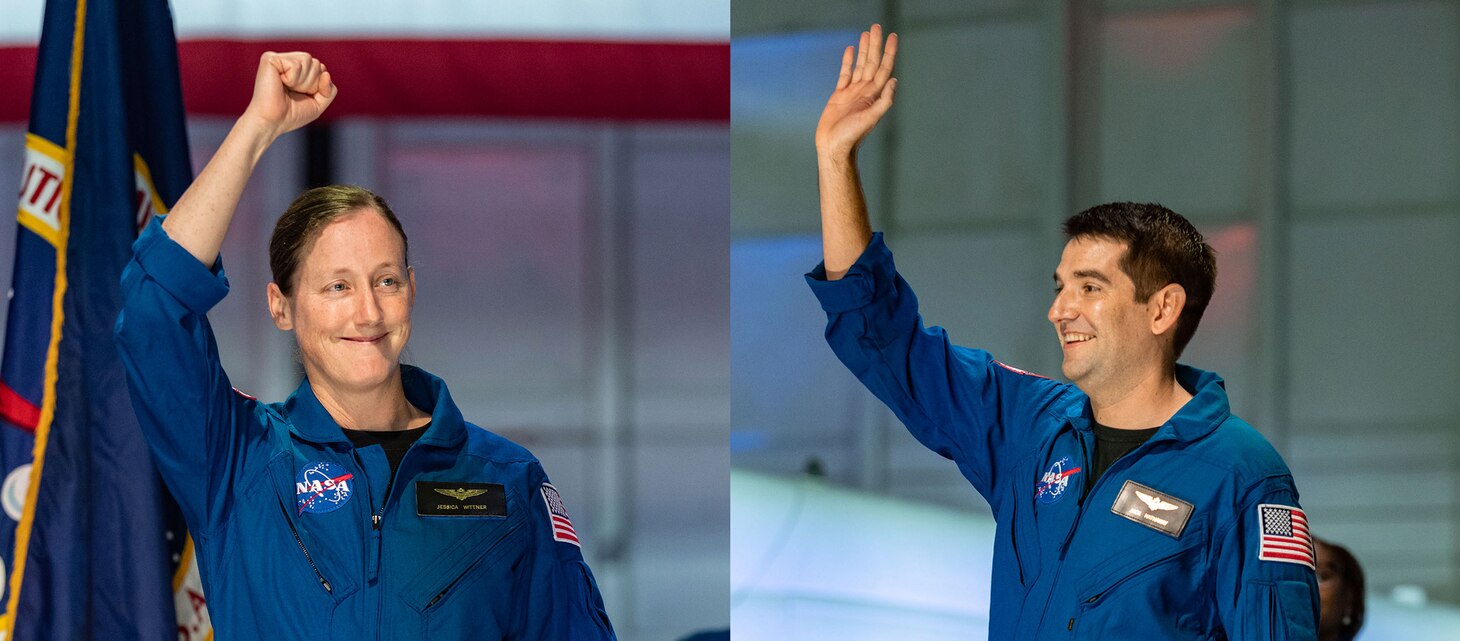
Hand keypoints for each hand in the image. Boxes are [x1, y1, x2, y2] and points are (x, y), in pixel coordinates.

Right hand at [242, 52, 336, 138]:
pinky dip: (292, 78)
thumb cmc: (291, 114)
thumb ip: (329, 90)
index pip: (321, 69)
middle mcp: (287, 61)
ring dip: (302, 81)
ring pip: (308, 60)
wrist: (273, 122)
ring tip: (288, 88)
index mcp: (297, 69)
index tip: (301, 95)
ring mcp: (278, 58)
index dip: (317, 86)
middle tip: (293, 93)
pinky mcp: (270, 59)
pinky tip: (280, 83)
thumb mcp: (318, 103)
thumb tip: (326, 73)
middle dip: (311, 83)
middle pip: (317, 64)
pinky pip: (296, 64)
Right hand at [814, 24, 897, 156]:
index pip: (884, 68)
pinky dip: (849, 61)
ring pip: (860, 65)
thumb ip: (884, 101)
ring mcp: (853, 92)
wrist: (834, 146)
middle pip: (872, 62)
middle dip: (875, 44)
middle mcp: (865, 90)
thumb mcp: (871, 118)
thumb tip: (895, 81)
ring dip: (864, 49)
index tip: (892, 36)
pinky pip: (845, 74)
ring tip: (867, 33)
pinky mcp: (839, 95)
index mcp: (874, 94)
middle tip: (877, 26)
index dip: (889, 52)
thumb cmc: (852, 136)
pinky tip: (851, 50)